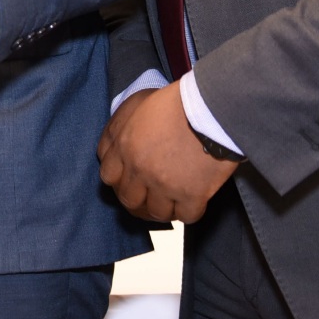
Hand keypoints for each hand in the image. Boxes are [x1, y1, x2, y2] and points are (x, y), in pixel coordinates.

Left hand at [97, 83, 238, 222]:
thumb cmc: (175, 102)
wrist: (210, 107)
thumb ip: (117, 128)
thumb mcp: (134, 105)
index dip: (119, 180)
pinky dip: (188, 212)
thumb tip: (110, 148)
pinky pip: (185, 217)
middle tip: (150, 196)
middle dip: (137, 200)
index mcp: (124, 147)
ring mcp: (165, 184)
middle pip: (129, 200)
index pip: (108, 177)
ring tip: (171, 200)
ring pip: (156, 213)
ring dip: (162, 208)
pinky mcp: (192, 194)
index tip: (130, 180)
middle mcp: (140, 169)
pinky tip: (191, 202)